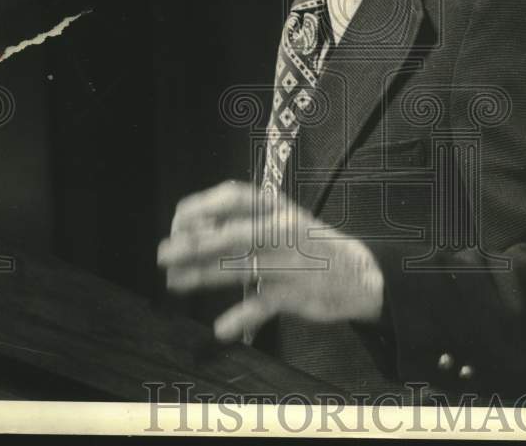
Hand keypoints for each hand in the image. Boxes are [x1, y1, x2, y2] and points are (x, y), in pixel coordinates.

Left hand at [157, 180, 384, 341]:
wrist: (361, 273)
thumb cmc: (311, 245)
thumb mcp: (284, 221)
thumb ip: (247, 223)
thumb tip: (197, 229)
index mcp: (278, 208)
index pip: (236, 196)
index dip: (203, 205)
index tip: (179, 218)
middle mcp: (283, 231)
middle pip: (232, 233)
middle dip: (193, 244)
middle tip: (164, 254)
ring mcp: (290, 263)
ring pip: (239, 268)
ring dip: (202, 275)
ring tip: (175, 281)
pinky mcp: (295, 295)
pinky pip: (260, 307)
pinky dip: (240, 319)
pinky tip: (220, 328)